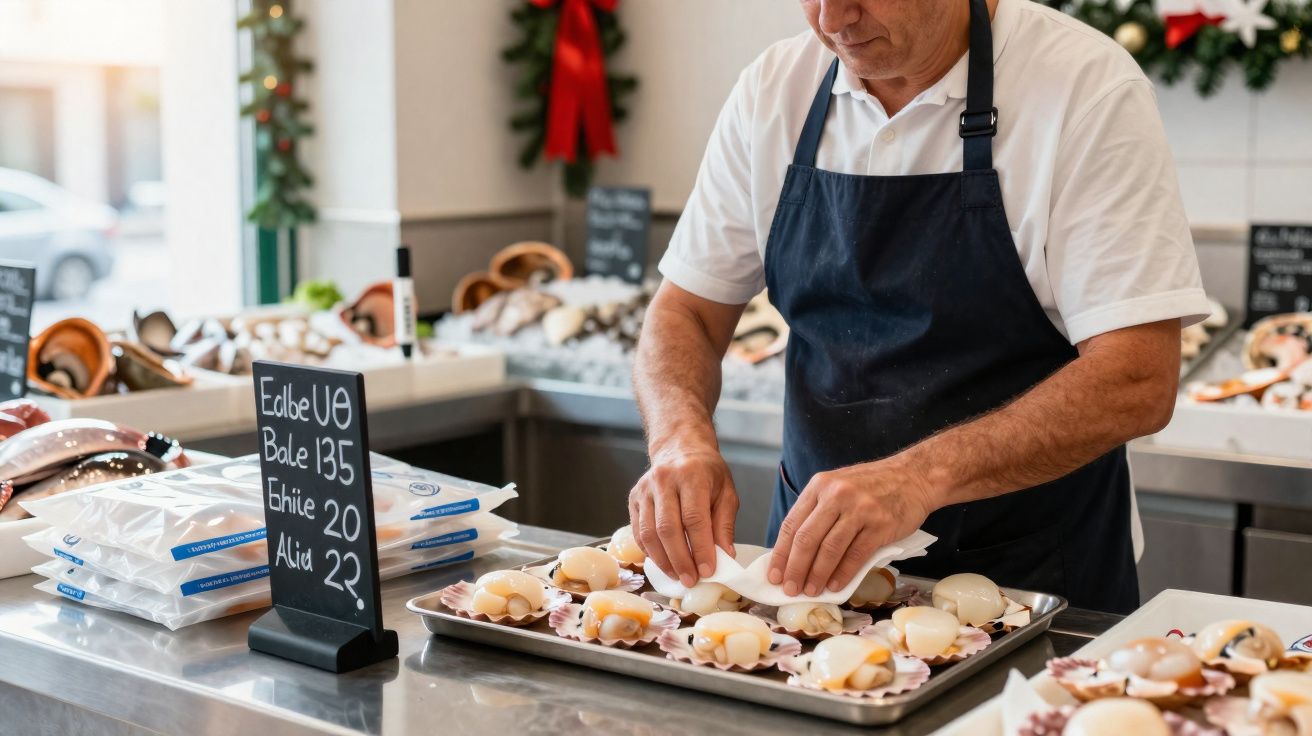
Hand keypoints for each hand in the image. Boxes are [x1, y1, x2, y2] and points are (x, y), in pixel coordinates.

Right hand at [628, 449, 738, 587]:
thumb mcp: (726, 492)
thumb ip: (724, 524)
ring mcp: (645, 489)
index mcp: (691, 475)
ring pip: (649, 533)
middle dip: (680, 560)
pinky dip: (650, 552)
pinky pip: (638, 532)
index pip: (694, 519)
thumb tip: (724, 556)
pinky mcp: (634, 498)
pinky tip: (664, 562)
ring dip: (663, 560)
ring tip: (678, 576)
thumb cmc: (707, 472)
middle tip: (691, 580)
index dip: (700, 548)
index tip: (708, 570)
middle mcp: (664, 480)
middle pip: (668, 528)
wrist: (679, 448)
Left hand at [768, 457, 937, 596]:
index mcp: (820, 485)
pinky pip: (855, 555)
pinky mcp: (880, 525)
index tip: (773, 574)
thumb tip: (796, 553)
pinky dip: (843, 574)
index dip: (781, 553)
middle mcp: (836, 495)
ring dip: (817, 575)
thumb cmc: (873, 486)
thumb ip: (818, 512)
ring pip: (829, 549)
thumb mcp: (838, 486)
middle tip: (789, 588)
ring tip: (810, 591)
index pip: (792, 524)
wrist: (914, 476)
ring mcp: (859, 509)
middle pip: (807, 539)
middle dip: (795, 569)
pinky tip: (835, 586)